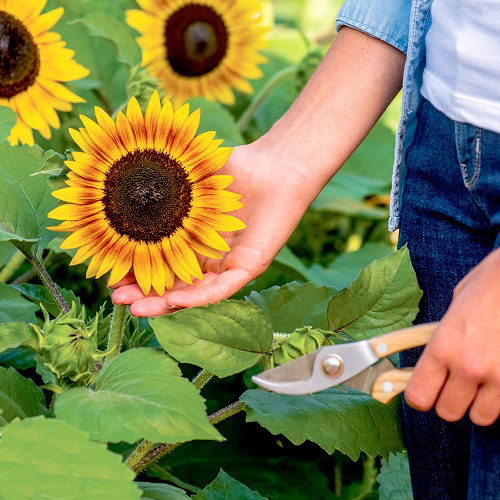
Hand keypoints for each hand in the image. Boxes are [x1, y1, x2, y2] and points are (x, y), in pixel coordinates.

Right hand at [110, 139, 316, 316]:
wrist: (276, 163)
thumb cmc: (233, 167)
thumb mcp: (190, 177)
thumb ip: (164, 186)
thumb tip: (120, 188)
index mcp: (194, 237)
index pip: (162, 260)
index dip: (136, 268)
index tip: (109, 271)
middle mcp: (210, 256)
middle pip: (175, 282)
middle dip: (145, 292)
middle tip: (116, 298)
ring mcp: (229, 264)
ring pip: (195, 292)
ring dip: (166, 302)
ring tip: (136, 308)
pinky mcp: (251, 267)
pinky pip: (223, 288)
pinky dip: (198, 296)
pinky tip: (174, 301)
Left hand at [404, 247, 499, 425]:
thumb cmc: (486, 287)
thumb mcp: (452, 310)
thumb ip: (441, 340)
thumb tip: (433, 361)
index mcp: (442, 347)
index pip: (419, 396)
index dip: (420, 397)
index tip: (424, 392)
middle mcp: (467, 367)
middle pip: (447, 412)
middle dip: (448, 401)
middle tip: (453, 386)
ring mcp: (497, 376)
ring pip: (479, 417)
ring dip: (476, 404)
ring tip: (479, 384)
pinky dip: (498, 400)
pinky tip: (497, 381)